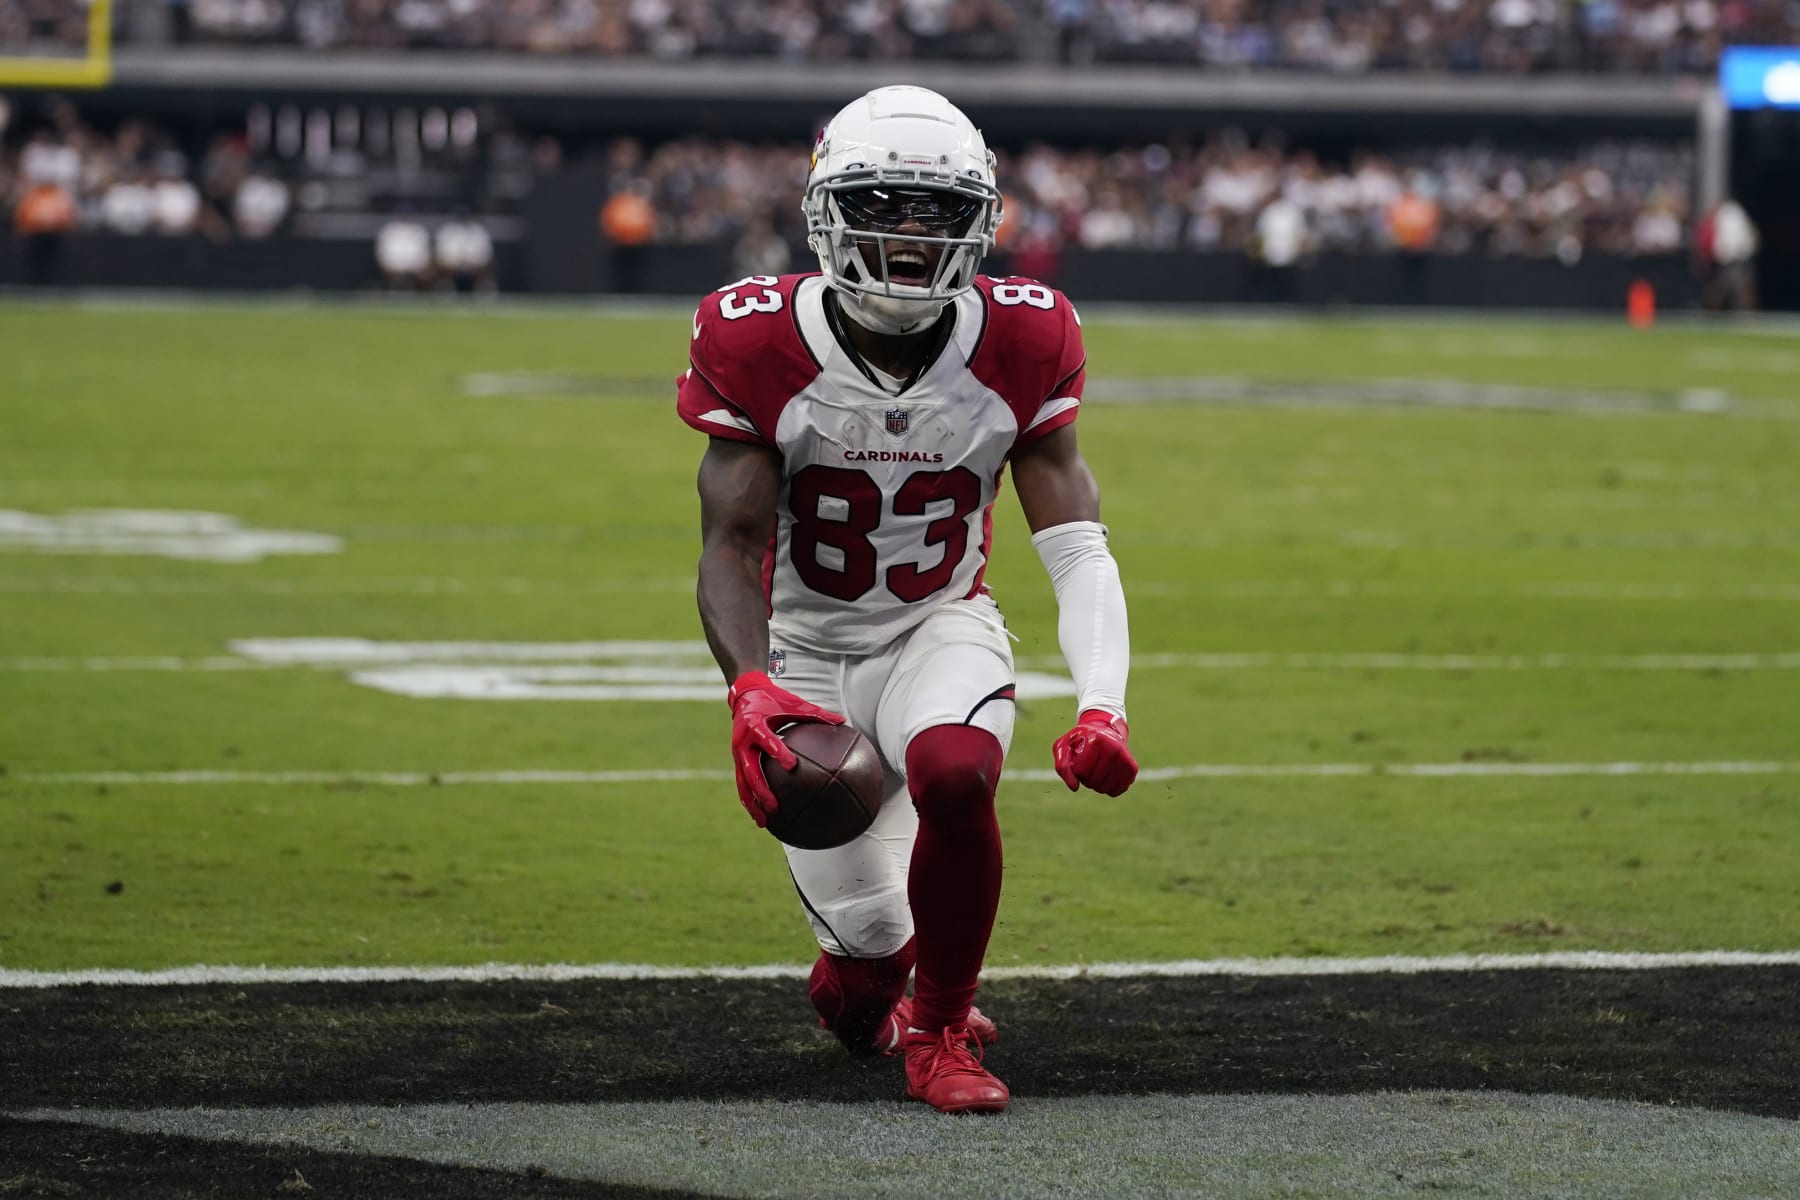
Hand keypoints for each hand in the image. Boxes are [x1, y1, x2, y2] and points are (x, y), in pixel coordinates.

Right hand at [727, 671, 845, 825]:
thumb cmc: (772, 699)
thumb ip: (816, 713)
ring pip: (743, 784)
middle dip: (762, 790)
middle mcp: (742, 742)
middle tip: (775, 806)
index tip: (792, 765)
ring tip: (764, 823)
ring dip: (753, 804)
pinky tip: (761, 818)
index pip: (766, 739)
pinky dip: (750, 801)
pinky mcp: (738, 762)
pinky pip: (742, 784)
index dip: (777, 751)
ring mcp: (737, 754)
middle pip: (750, 770)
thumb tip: (843, 721)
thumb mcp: (793, 704)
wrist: (744, 696)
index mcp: (755, 724)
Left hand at [1052, 710, 1136, 795]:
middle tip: (1088, 764)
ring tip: (1096, 769)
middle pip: (1092, 782)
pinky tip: (1106, 775)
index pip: (1080, 772)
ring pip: (1104, 789)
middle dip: (1085, 778)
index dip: (1076, 769)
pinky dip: (1108, 788)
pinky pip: (1116, 791)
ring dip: (1095, 784)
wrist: (1104, 730)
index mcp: (1098, 740)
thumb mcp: (1064, 747)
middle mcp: (1115, 749)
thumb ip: (1062, 767)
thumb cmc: (1081, 740)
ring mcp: (1126, 759)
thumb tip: (1074, 788)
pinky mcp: (1132, 769)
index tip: (1079, 758)